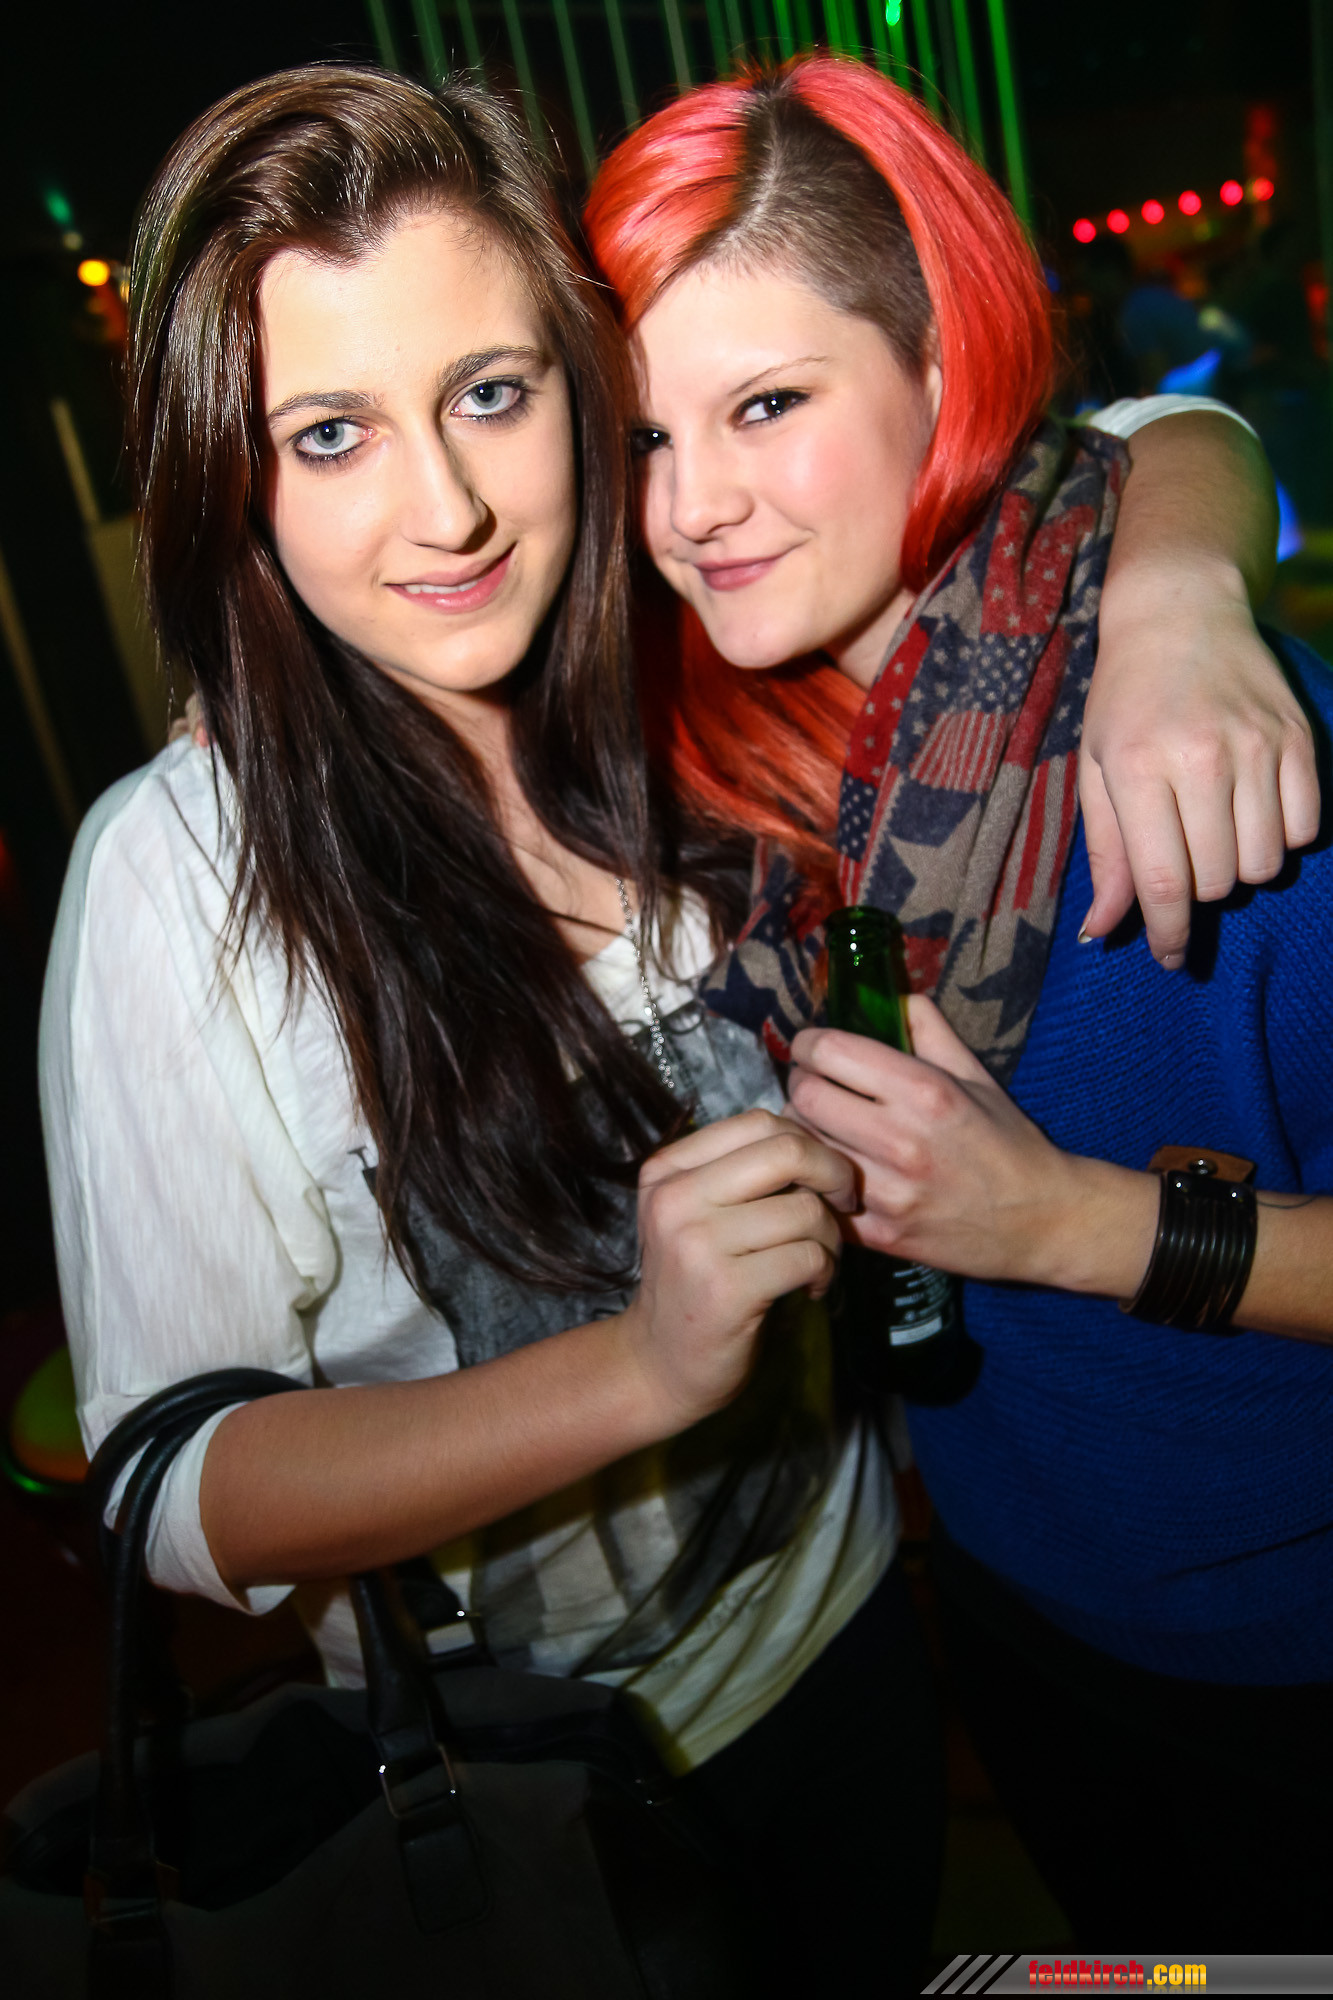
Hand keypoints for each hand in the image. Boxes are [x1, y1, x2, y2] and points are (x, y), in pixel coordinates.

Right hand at [620, 1109, 854, 1427]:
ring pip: (806, 1210)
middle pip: (787, 1151)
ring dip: (831, 1237)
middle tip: (845, 1204)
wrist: (659, 1364)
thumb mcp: (694, 1214)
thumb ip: (740, 1174)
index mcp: (667, 1171)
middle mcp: (675, 1199)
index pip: (758, 1122)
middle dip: (835, 1174)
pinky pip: (808, 1257)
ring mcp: (696, 1244)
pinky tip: (811, 1288)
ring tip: (819, 1260)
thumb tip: (820, 1145)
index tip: (824, 1178)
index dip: (809, 1144)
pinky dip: (825, 1272)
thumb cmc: (693, 1283)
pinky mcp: (726, 1289)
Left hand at [787, 1003, 1157, 1295]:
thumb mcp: (976, 1076)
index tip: (810, 1048)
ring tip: (820, 1128)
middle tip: (811, 1086)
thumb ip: (930, 1030)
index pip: (830, 1052)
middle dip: (800, 1084)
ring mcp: (889, 1193)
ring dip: (805, 1134)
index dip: (808, 1044)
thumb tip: (893, 995)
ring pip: (807, 1150)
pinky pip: (821, 1198)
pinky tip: (832, 1173)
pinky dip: (818, 1182)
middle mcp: (903, 1140)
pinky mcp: (881, 1235)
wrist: (1042, 1220)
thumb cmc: (1008, 1143)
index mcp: (925, 1091)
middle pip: (806, 1098)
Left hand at [1081, 560, 1317, 966]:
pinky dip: (1283, 838)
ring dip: (1241, 867)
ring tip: (1217, 834)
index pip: (1163, 882)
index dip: (1169, 934)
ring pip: (1266, 863)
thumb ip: (1106, 855)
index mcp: (1138, 769)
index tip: (1172, 959)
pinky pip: (1307, 828)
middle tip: (1184, 860)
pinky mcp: (1298, 737)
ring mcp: (1257, 746)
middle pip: (1219, 881)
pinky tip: (1255, 814)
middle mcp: (1201, 758)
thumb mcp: (1096, 772)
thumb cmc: (1125, 701)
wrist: (1180, 614)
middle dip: (1200, 891)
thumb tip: (1105, 931)